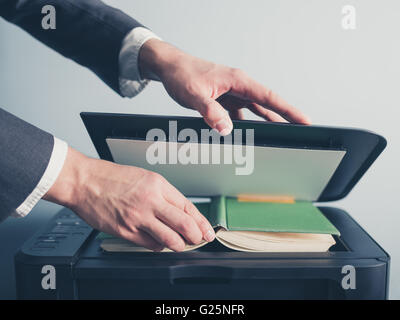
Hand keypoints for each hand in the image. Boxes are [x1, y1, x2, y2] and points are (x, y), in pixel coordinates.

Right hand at [43, 147, 214, 251]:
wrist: (84, 182)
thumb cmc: (112, 178)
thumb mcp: (144, 178)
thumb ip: (163, 195)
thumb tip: (181, 212)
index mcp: (157, 185)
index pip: (188, 207)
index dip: (201, 222)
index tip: (207, 230)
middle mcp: (150, 201)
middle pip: (184, 225)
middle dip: (196, 236)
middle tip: (197, 239)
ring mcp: (138, 218)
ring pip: (170, 239)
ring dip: (178, 245)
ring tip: (178, 243)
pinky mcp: (125, 231)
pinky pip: (151, 245)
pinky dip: (159, 246)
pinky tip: (158, 242)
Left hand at [139, 39, 310, 134]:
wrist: (170, 67)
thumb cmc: (182, 74)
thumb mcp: (194, 94)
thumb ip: (211, 112)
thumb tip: (226, 130)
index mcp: (237, 80)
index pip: (269, 97)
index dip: (288, 110)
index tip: (304, 120)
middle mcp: (239, 86)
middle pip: (267, 104)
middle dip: (285, 117)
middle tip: (301, 130)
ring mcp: (233, 93)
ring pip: (256, 110)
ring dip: (267, 123)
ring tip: (282, 136)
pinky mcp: (225, 99)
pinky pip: (241, 113)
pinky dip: (247, 124)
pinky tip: (250, 135)